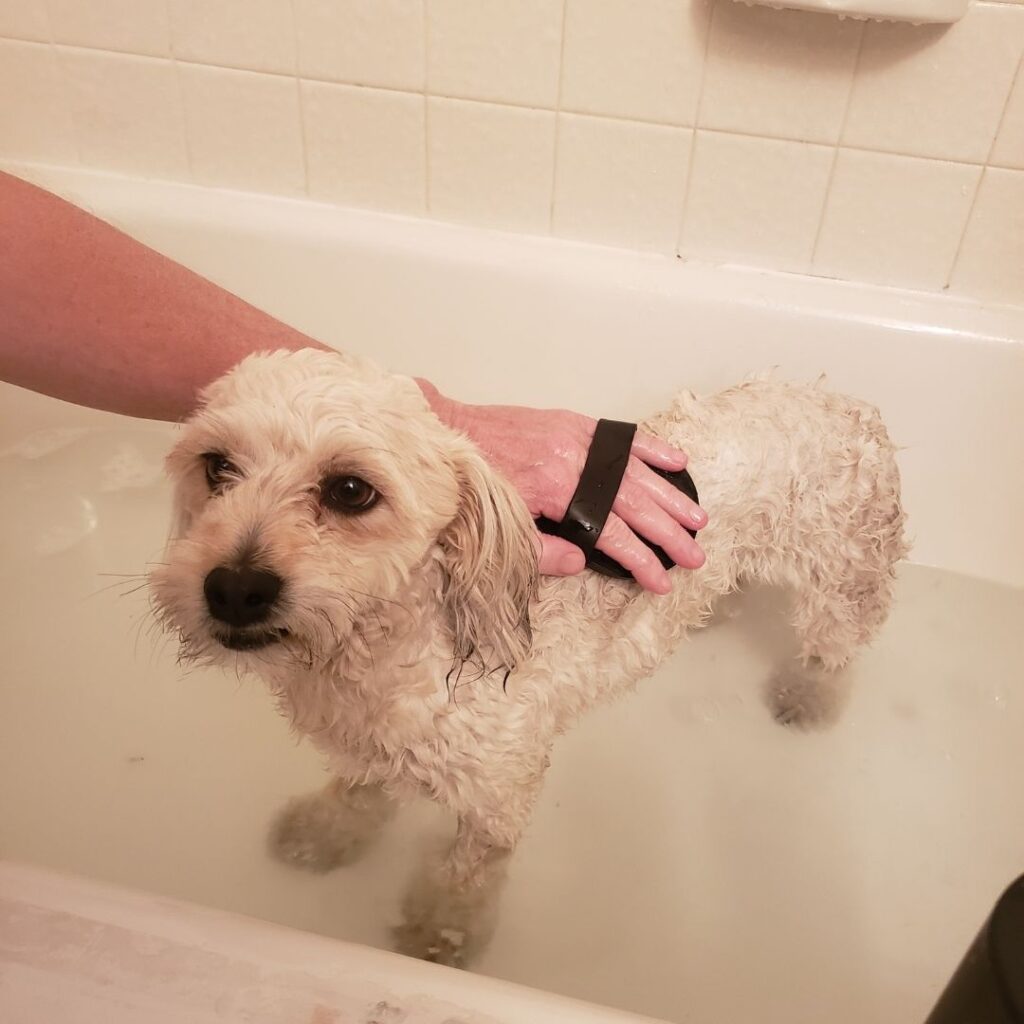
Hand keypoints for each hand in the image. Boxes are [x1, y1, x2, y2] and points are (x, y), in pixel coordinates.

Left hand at [419, 385, 705, 592]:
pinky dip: (650, 448)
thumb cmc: (469, 487)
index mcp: (556, 491)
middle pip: (633, 503)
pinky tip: (677, 462)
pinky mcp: (572, 422)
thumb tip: (582, 563)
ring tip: (697, 517)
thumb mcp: (499, 530)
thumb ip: (542, 552)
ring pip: (634, 471)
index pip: (611, 533)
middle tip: (695, 556)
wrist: (446, 435)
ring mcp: (576, 438)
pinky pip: (620, 437)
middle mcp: (574, 461)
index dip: (640, 559)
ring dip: (669, 496)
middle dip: (667, 533)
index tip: (662, 580)